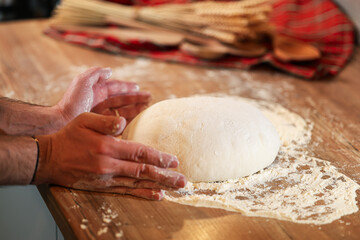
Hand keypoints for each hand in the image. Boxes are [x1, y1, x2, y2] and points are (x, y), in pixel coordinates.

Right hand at [34, 112, 185, 199]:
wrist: (48, 158)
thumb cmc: (69, 136)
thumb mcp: (85, 119)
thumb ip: (106, 121)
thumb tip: (124, 123)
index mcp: (108, 146)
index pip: (140, 152)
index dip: (159, 157)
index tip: (174, 160)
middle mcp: (109, 164)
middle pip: (143, 170)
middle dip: (165, 175)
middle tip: (182, 180)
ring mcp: (106, 177)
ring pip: (137, 182)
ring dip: (158, 186)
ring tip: (174, 189)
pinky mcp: (102, 186)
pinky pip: (125, 190)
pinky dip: (141, 193)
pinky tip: (155, 195)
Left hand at [56, 67, 150, 124]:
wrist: (61, 122)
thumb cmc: (71, 102)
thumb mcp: (82, 82)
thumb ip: (95, 74)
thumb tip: (110, 71)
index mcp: (97, 90)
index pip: (116, 87)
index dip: (127, 87)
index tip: (138, 87)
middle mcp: (101, 102)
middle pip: (122, 99)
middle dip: (136, 98)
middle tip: (149, 99)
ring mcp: (102, 114)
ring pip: (123, 110)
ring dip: (136, 109)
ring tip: (147, 108)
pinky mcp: (103, 126)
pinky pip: (119, 122)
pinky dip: (129, 120)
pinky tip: (138, 120)